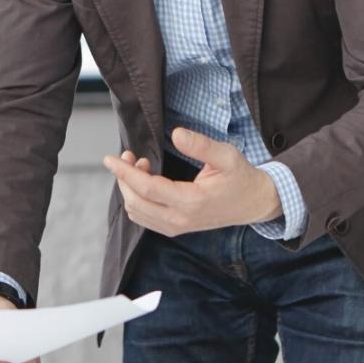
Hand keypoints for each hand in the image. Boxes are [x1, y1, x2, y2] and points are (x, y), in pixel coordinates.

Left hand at [103, 129, 281, 236]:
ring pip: (136, 212)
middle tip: (130, 155)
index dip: (124, 172)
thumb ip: (201, 145)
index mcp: (191, 202)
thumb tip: (176, 133)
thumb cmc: (240, 177)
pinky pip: (144, 218)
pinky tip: (147, 180)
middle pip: (135, 202)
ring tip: (141, 165)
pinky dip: (137, 199)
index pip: (146, 188)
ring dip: (130, 188)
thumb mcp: (227, 156)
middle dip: (124, 178)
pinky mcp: (175, 229)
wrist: (254, 203)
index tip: (110, 159)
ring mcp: (176, 228)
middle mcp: (180, 220)